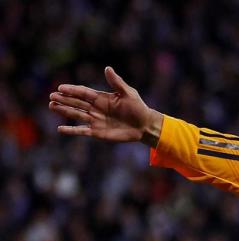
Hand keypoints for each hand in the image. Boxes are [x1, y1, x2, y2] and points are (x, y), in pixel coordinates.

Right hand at [48, 66, 162, 144]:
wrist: (144, 125)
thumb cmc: (138, 108)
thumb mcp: (128, 93)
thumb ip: (116, 82)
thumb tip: (107, 68)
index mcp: (101, 98)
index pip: (83, 93)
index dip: (72, 90)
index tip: (60, 87)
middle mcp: (96, 108)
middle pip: (77, 103)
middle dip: (64, 99)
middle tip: (51, 96)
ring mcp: (95, 120)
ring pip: (76, 115)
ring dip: (64, 111)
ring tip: (51, 106)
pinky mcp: (97, 132)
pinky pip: (82, 131)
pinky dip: (71, 130)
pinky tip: (60, 129)